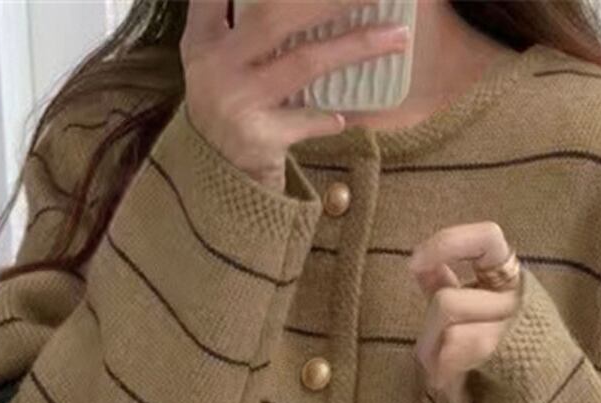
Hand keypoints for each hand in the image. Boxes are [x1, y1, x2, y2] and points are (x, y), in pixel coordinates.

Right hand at [181, 0, 410, 192]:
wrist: (218, 185)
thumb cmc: (231, 115)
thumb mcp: (221, 69)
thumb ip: (241, 30)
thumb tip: (309, 10)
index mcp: (204, 41)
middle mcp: (214, 66)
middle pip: (275, 14)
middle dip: (330, 0)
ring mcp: (236, 102)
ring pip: (304, 62)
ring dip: (355, 47)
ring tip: (395, 37)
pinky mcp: (258, 138)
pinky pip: (306, 121)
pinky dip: (328, 119)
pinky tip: (344, 118)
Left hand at [409, 221, 523, 402]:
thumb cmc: (508, 382)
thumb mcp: (478, 329)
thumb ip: (452, 296)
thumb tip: (419, 267)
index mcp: (511, 285)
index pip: (486, 239)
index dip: (447, 244)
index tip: (415, 266)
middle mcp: (519, 298)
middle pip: (446, 301)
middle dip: (427, 341)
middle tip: (436, 373)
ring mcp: (519, 324)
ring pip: (448, 317)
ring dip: (434, 361)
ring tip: (450, 388)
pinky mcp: (515, 352)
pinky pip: (460, 344)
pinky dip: (449, 377)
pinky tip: (461, 402)